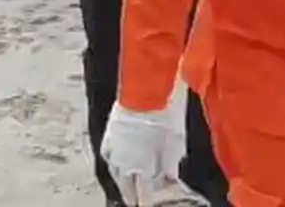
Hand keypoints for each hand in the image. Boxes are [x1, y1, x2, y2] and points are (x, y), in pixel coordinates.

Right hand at [101, 84, 187, 203]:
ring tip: (123, 187)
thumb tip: (169, 177)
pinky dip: (112, 161)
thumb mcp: (176, 141)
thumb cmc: (166, 115)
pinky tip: (113, 163)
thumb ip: (171, 162)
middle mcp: (125, 160)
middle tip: (133, 201)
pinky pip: (108, 154)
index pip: (142, 191)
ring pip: (115, 170)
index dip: (143, 201)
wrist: (147, 89)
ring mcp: (116, 146)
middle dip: (130, 194)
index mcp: (142, 164)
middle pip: (126, 183)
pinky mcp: (110, 133)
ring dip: (120, 179)